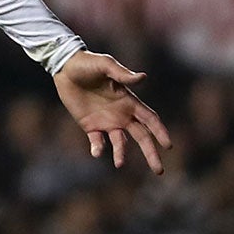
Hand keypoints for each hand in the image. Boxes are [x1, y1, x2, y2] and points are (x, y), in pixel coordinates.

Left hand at [52, 51, 172, 173]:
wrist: (65, 68)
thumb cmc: (88, 63)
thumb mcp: (106, 65)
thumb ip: (122, 75)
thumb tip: (143, 78)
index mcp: (130, 101)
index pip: (150, 120)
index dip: (160, 132)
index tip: (168, 146)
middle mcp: (121, 114)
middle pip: (142, 137)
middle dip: (151, 153)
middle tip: (159, 171)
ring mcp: (106, 121)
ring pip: (120, 143)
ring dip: (121, 153)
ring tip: (120, 164)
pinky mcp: (89, 125)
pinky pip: (96, 141)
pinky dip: (98, 148)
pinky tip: (97, 152)